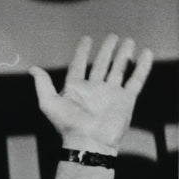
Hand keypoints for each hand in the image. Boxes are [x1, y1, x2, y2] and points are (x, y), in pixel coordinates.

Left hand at [29, 34, 153, 154]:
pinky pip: (136, 80)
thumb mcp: (49, 103)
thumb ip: (43, 85)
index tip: (87, 39)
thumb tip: (33, 69)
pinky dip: (142, 67)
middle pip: (101, 64)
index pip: (79, 65)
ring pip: (118, 69)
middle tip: (112, 36)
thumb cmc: (68, 124)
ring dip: (123, 55)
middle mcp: (94, 89)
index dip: (82, 52)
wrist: (90, 141)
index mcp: (76, 88)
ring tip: (128, 41)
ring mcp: (111, 93)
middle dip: (107, 50)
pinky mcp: (126, 99)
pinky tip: (146, 54)